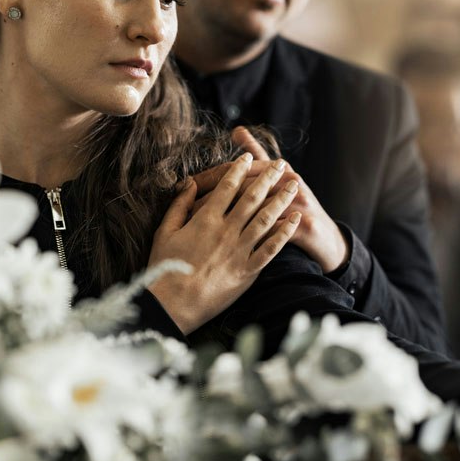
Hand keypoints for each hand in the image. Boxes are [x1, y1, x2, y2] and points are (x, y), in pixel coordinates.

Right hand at [147, 152, 301, 333]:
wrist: (174, 304)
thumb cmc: (164, 267)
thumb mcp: (164, 232)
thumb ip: (179, 206)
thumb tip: (189, 184)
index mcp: (204, 220)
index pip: (227, 186)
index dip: (240, 169)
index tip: (249, 156)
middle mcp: (226, 231)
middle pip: (252, 198)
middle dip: (268, 178)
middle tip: (281, 164)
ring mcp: (239, 251)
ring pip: (266, 219)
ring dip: (282, 200)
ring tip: (294, 185)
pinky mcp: (248, 271)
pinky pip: (271, 249)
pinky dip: (285, 233)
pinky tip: (295, 220)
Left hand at [190, 127, 348, 273]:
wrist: (327, 241)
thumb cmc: (298, 205)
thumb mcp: (281, 176)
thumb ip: (258, 154)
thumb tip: (237, 129)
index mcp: (280, 170)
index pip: (239, 168)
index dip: (211, 178)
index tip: (186, 185)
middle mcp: (291, 182)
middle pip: (246, 185)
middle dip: (214, 197)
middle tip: (188, 207)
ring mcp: (299, 205)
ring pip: (260, 207)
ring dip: (229, 217)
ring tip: (204, 224)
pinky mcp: (305, 228)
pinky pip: (276, 232)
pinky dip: (254, 237)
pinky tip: (233, 243)